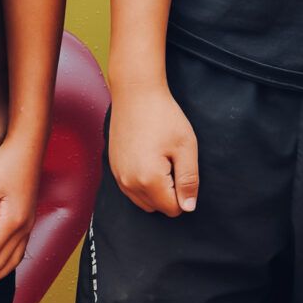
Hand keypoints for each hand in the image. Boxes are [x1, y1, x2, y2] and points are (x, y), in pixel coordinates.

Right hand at [108, 83, 199, 215]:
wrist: (135, 94)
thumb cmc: (163, 116)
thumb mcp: (186, 147)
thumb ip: (189, 181)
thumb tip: (189, 207)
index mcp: (149, 180)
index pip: (173, 209)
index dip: (184, 192)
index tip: (181, 167)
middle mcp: (129, 183)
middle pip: (157, 207)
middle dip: (169, 192)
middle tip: (172, 161)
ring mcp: (118, 176)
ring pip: (143, 201)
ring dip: (155, 189)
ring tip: (160, 158)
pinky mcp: (113, 168)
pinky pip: (131, 189)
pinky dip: (142, 182)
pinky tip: (148, 157)